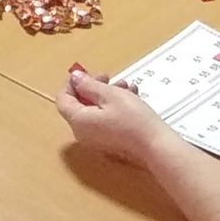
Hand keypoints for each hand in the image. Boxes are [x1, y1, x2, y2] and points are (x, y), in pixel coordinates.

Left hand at [55, 66, 170, 166]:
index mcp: (78, 121)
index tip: (86, 73)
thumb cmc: (133, 119)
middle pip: (79, 105)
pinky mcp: (109, 142)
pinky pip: (104, 120)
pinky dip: (113, 107)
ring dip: (107, 95)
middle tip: (108, 77)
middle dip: (93, 87)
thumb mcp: (110, 95)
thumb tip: (74, 78)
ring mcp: (95, 139)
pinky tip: (131, 97)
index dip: (71, 84)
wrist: (156, 147)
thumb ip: (88, 85)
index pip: (63, 100)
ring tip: (125, 86)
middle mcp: (82, 133)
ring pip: (94, 111)